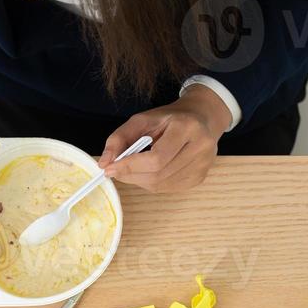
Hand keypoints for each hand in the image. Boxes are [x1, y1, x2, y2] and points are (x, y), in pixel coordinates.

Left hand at [99, 86, 230, 191]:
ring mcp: (203, 165)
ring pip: (162, 185)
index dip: (130, 166)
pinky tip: (150, 172)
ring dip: (140, 180)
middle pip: (159, 174)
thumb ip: (120, 138)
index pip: (156, 158)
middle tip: (116, 171)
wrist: (201, 119)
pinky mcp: (201, 177)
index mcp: (186, 127)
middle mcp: (200, 147)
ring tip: (133, 169)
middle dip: (132, 175)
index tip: (110, 168)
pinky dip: (153, 183)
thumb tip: (105, 163)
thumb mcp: (142, 119)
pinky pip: (169, 188)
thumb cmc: (169, 119)